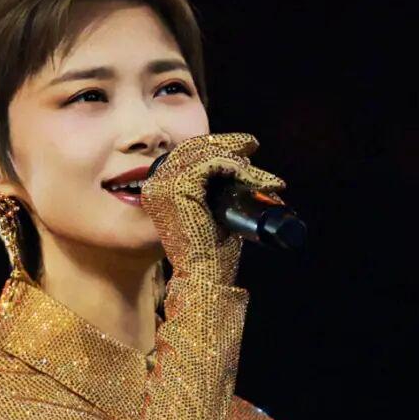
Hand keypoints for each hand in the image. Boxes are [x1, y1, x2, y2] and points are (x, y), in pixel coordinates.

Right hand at [139, 131, 286, 284]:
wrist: (205, 276)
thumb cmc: (212, 254)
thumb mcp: (215, 214)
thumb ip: (219, 193)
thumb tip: (243, 173)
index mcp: (162, 191)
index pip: (188, 156)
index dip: (216, 147)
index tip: (244, 148)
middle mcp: (158, 184)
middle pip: (194, 148)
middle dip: (228, 144)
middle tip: (252, 144)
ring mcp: (165, 184)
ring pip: (205, 154)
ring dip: (237, 159)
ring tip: (260, 174)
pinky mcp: (179, 187)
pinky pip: (209, 163)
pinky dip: (232, 165)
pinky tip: (248, 174)